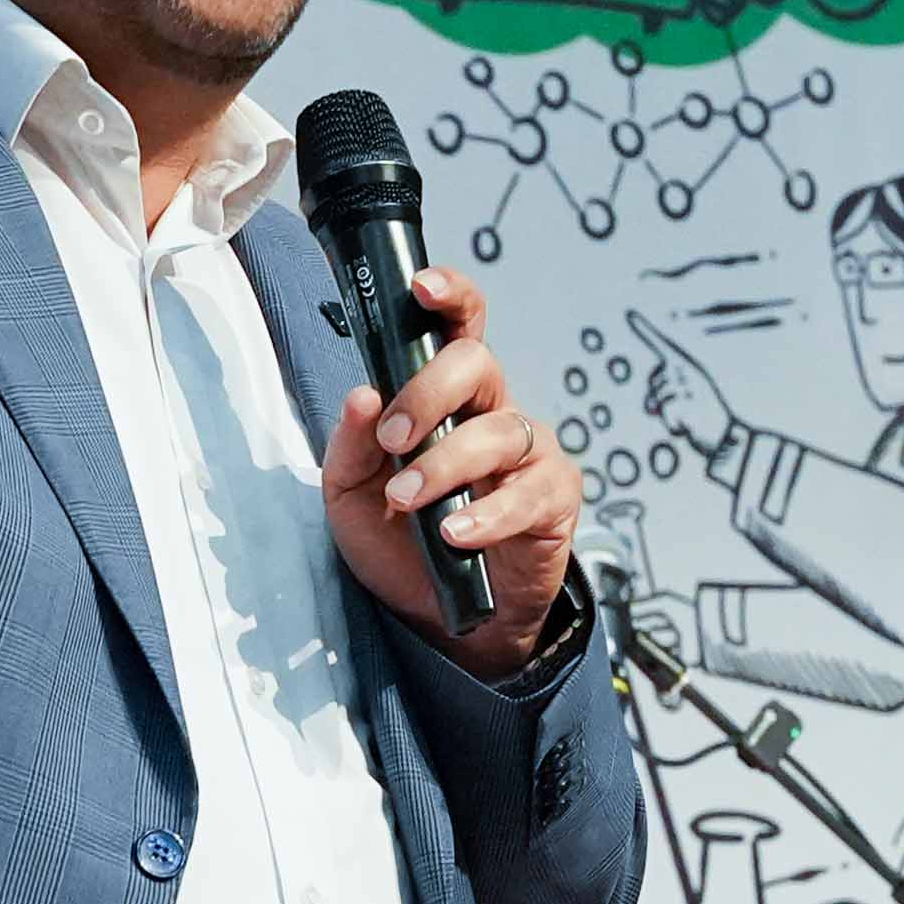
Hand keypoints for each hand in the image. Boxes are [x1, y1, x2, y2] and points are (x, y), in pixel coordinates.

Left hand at [325, 265, 582, 670]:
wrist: (441, 617)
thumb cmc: (401, 542)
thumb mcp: (351, 496)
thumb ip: (350, 447)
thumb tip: (361, 396)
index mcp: (446, 397)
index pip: (458, 328)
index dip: (449, 296)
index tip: (421, 287)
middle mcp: (493, 411)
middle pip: (478, 364)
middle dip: (428, 393)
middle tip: (393, 439)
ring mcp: (529, 453)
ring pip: (499, 430)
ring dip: (445, 464)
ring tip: (409, 501)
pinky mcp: (554, 500)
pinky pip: (528, 495)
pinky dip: (487, 514)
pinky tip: (456, 533)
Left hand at [623, 309, 739, 466]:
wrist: (728, 439)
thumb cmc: (704, 420)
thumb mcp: (684, 404)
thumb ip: (664, 398)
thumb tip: (649, 406)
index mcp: (691, 369)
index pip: (664, 346)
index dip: (646, 330)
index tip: (630, 313)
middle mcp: (691, 373)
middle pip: (654, 380)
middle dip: (656, 397)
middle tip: (678, 409)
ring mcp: (691, 388)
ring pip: (657, 398)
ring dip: (665, 414)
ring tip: (685, 417)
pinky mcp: (689, 404)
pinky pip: (667, 415)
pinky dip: (673, 426)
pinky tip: (688, 427)